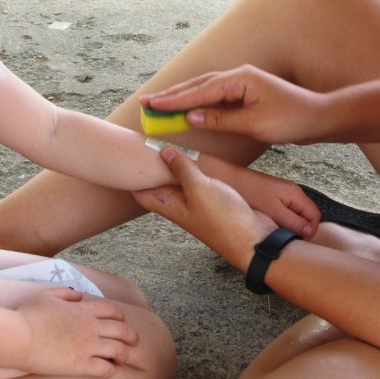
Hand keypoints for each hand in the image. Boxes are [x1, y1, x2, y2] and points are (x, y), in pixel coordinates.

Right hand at [17, 289, 138, 377]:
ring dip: (124, 354)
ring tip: (125, 358)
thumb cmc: (29, 315)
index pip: (112, 311)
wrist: (19, 336)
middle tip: (134, 341)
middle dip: (131, 335)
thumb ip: (66, 293)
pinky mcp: (80, 365)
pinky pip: (105, 369)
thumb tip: (79, 295)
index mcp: (83, 310)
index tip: (121, 321)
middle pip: (121, 330)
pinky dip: (110, 370)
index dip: (120, 316)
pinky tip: (108, 371)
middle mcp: (90, 327)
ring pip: (118, 350)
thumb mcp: (47, 295)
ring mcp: (87, 347)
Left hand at [133, 148, 275, 271]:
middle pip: (159, 183)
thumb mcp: (199, 189)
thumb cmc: (223, 219)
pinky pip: (199, 179)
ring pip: (180, 179)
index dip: (130, 176)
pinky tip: (198, 153)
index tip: (124, 156)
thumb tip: (165, 152)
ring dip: (176, 163)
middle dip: (152, 165)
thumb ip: (182, 169)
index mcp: (169, 206)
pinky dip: (195, 167)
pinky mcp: (214, 197)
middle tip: (146, 140)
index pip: (141, 192)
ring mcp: (197, 201)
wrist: (255, 240)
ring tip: (169, 139)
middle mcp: (180, 203)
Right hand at [140, 65, 328, 144]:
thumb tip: (190, 116)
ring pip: (204, 88)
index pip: (198, 90)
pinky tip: (187, 108)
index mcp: (239, 79)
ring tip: (159, 104)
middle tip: (146, 103)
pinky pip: (215, 95)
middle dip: (171, 95)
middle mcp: (238, 76)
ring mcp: (242, 83)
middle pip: (197, 84)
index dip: (172, 100)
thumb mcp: (254, 123)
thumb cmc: (291, 120)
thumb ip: (220, 118)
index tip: (150, 105)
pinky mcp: (246, 93)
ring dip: (182, 97)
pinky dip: (197, 101)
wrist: (320, 118)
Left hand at [228, 166, 319, 238]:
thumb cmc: (249, 193)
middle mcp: (293, 192)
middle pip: (307, 215)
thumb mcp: (273, 211)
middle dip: (301, 228)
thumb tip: (309, 232)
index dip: (310, 231)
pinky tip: (270, 223)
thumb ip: (293, 222)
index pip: (315, 216)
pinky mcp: (275, 196)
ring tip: (277, 230)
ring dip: (291, 225)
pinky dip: (282, 219)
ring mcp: (284, 193)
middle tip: (286, 237)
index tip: (298, 240)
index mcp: (296, 194)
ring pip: (296, 214)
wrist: (229, 179)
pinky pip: (286, 211)